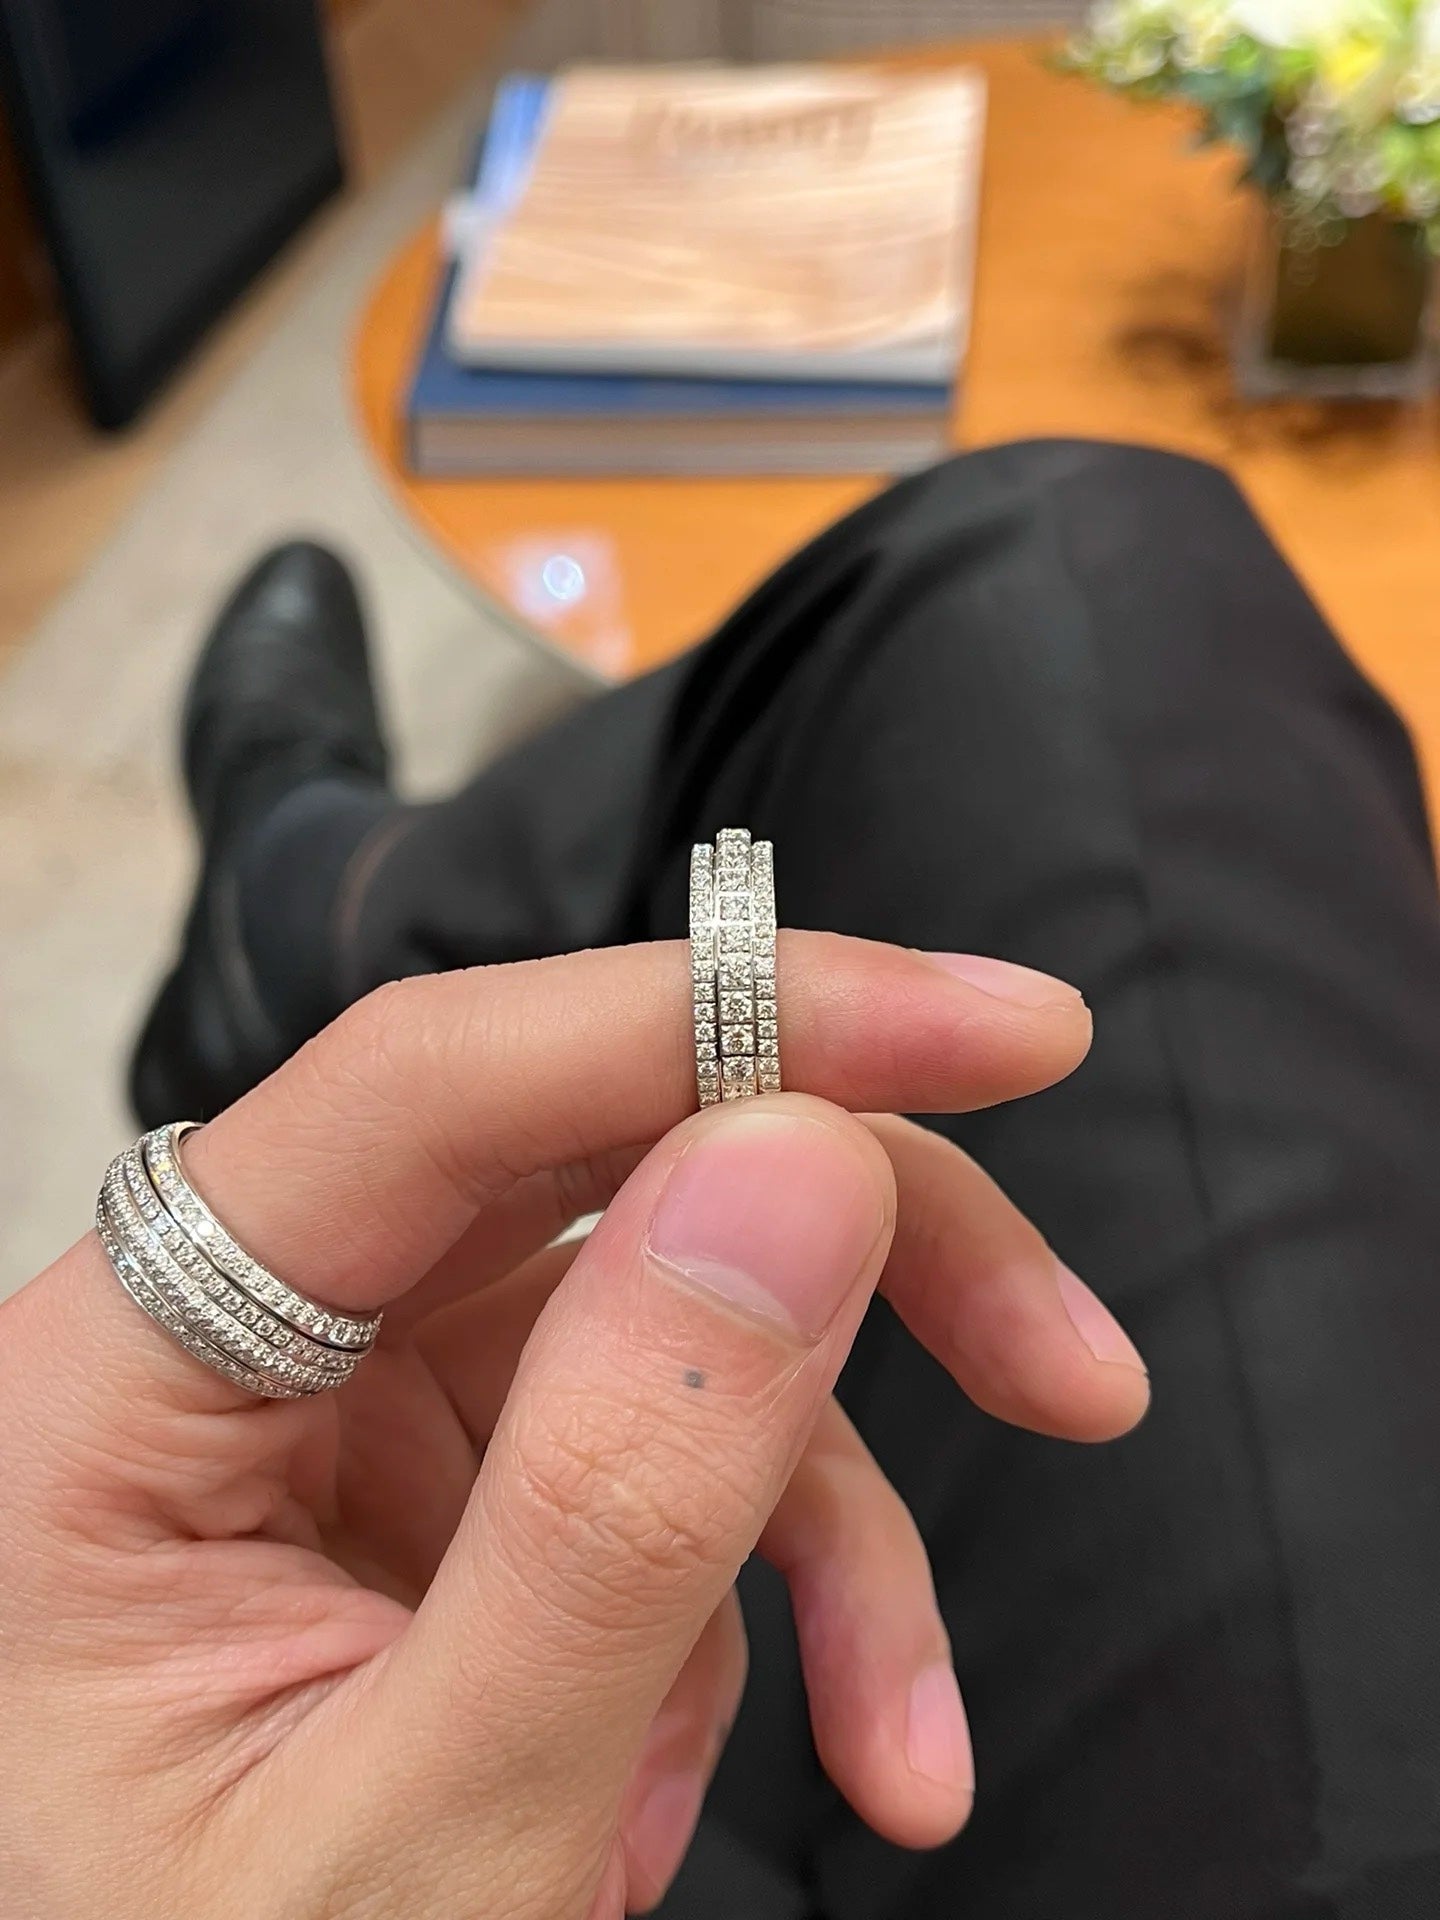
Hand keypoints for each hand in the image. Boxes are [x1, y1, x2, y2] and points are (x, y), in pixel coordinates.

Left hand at [0, 936, 1145, 1917]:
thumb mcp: (431, 1825)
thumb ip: (612, 1498)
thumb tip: (803, 1168)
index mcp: (121, 1383)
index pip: (438, 1084)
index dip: (731, 1009)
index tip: (995, 1028)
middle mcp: (231, 1352)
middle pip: (590, 1166)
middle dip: (857, 1260)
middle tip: (1072, 1365)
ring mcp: (349, 1419)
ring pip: (664, 1320)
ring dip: (830, 1507)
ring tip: (906, 1735)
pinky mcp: (444, 1491)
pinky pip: (659, 1457)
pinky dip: (772, 1591)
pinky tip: (793, 1750)